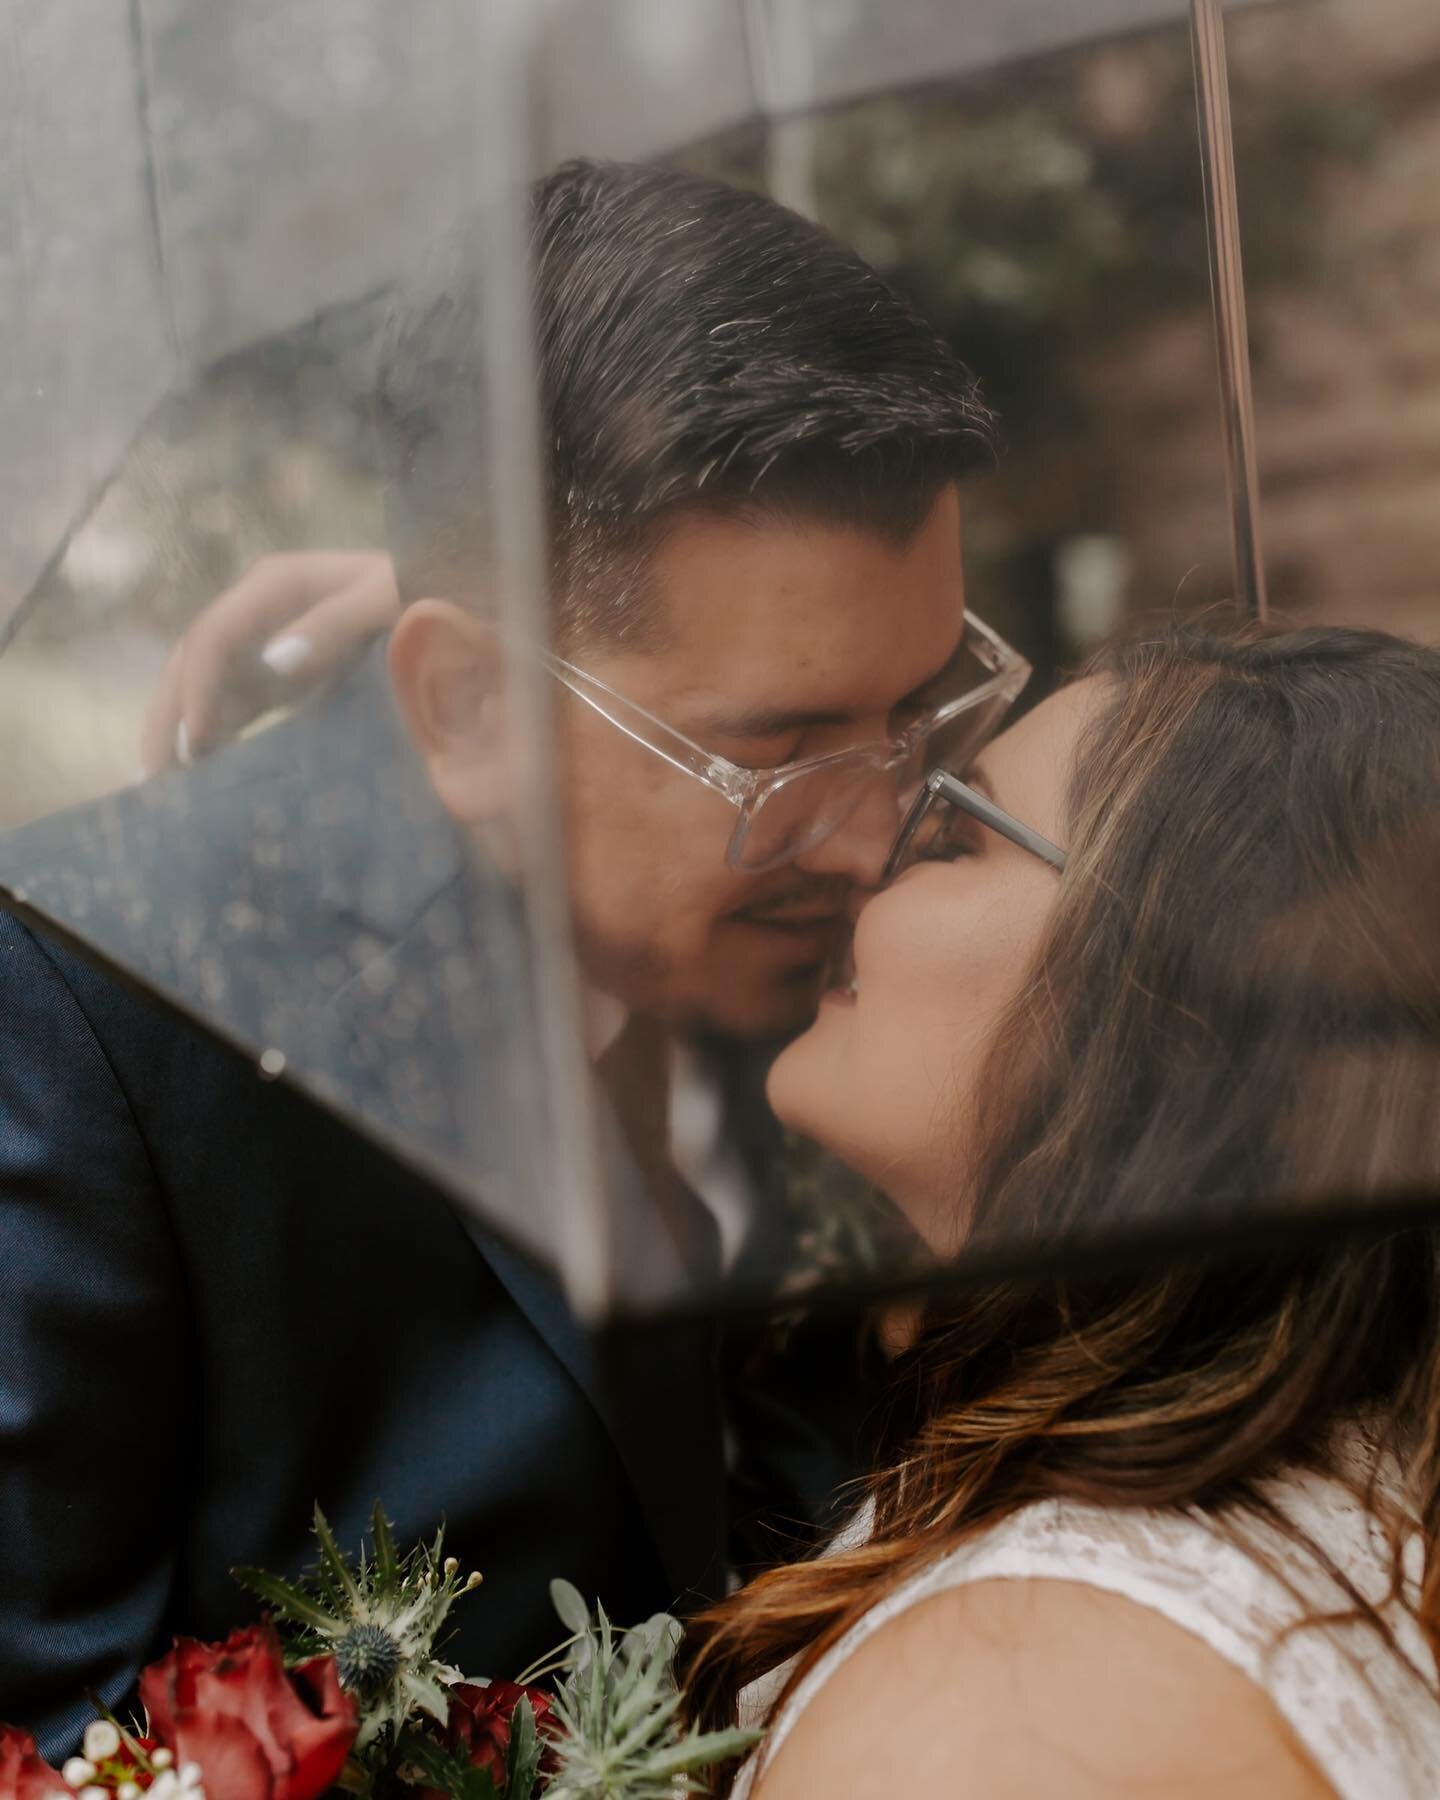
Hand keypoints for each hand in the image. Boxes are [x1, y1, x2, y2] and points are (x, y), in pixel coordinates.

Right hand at [139, 551, 400, 774]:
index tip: (193, 743)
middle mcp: (259, 609)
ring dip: (180, 730)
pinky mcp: (282, 674)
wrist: (452, 599)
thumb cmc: (426, 591)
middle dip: (168, 714)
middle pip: (193, 660)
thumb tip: (274, 662)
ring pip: (204, 685)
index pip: (214, 635)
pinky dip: (214, 737)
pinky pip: (235, 705)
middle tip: (149, 776)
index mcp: (275, 584)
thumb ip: (336, 622)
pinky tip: (199, 775)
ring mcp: (267, 641)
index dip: (196, 687)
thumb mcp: (389, 596)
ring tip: (158, 785)